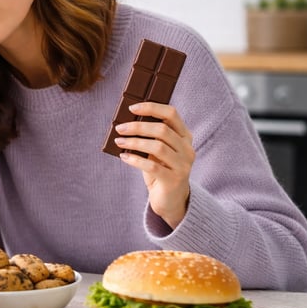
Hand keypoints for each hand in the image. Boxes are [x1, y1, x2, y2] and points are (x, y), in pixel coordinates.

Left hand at [113, 102, 194, 227]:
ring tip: (119, 141)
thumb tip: (126, 123)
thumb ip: (149, 137)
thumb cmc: (160, 170)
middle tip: (119, 128)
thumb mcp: (157, 151)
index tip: (132, 108)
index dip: (151, 108)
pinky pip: (152, 166)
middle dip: (138, 127)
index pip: (171, 114)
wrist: (170, 199)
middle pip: (162, 130)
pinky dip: (135, 159)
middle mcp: (187, 149)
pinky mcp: (174, 180)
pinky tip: (124, 156)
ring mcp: (183, 165)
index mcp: (184, 136)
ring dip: (135, 142)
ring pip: (157, 147)